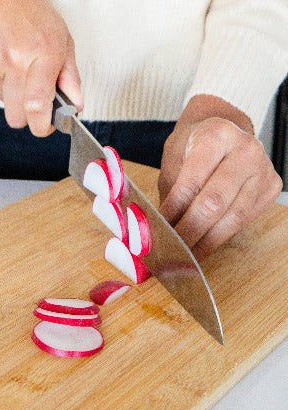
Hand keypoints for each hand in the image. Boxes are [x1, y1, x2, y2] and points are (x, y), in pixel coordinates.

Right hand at [0, 0, 81, 136]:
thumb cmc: (27, 9)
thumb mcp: (61, 38)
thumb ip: (70, 75)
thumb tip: (76, 104)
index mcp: (40, 54)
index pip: (37, 107)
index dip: (42, 126)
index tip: (47, 125)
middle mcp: (13, 60)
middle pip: (17, 118)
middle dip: (27, 116)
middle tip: (35, 101)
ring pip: (4, 104)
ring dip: (13, 95)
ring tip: (18, 69)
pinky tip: (3, 60)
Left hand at [159, 95, 281, 259]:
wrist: (223, 134)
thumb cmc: (193, 147)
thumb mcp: (174, 159)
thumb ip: (170, 190)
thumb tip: (159, 227)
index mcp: (216, 136)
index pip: (192, 183)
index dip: (174, 212)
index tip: (160, 230)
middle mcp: (245, 150)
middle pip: (215, 203)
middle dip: (190, 231)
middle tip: (171, 249)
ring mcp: (263, 170)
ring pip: (233, 217)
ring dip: (206, 241)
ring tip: (185, 254)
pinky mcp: (270, 188)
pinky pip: (244, 220)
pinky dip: (221, 236)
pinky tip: (203, 245)